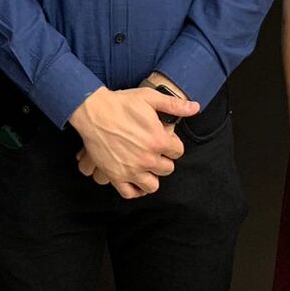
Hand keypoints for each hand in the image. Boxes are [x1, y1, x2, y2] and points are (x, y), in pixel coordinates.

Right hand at [68, 86, 198, 197]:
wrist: (94, 111)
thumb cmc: (121, 103)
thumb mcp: (149, 97)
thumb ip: (174, 105)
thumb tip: (195, 108)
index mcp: (158, 140)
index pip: (178, 152)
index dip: (173, 145)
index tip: (165, 141)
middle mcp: (147, 159)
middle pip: (167, 169)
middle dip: (163, 160)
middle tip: (155, 152)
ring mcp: (131, 170)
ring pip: (152, 185)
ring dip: (151, 177)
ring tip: (146, 167)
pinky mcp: (115, 175)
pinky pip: (130, 193)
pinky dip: (134, 190)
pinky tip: (135, 181)